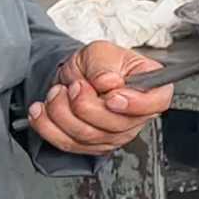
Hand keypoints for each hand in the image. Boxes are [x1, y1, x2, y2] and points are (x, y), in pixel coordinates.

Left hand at [28, 41, 173, 155]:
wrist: (77, 75)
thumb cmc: (98, 63)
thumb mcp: (102, 52)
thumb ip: (105, 66)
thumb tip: (109, 83)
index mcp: (151, 90)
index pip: (156, 103)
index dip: (136, 104)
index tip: (113, 96)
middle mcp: (136, 117)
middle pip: (116, 125)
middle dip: (86, 104)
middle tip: (76, 85)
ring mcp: (115, 135)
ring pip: (88, 135)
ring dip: (63, 111)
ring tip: (58, 91)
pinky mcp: (91, 146)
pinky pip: (68, 143)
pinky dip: (48, 126)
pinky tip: (43, 109)